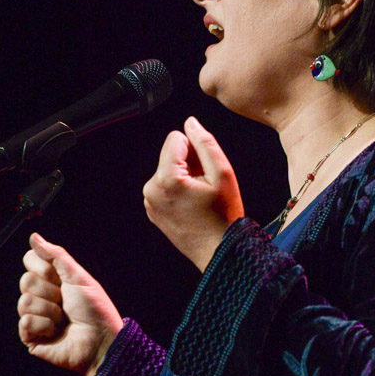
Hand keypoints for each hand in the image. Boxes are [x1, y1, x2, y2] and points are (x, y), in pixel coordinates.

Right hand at [18, 232, 123, 375]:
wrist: (101, 340)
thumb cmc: (95, 310)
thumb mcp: (78, 277)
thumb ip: (56, 255)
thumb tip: (34, 237)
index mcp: (52, 280)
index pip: (29, 260)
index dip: (43, 268)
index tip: (60, 278)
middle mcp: (41, 297)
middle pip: (25, 280)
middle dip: (50, 292)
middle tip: (65, 303)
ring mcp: (35, 317)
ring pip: (24, 301)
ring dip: (50, 311)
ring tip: (64, 320)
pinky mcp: (31, 337)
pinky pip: (25, 322)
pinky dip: (45, 326)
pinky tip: (56, 332)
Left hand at [142, 116, 244, 270]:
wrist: (219, 252)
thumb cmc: (224, 216)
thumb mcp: (222, 173)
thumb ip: (205, 142)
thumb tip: (190, 123)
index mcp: (166, 179)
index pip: (175, 138)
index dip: (195, 149)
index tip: (206, 170)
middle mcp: (151, 190)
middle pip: (170, 155)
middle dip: (189, 164)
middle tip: (206, 187)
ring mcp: (150, 202)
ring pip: (168, 170)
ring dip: (185, 177)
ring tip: (201, 197)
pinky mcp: (153, 211)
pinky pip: (165, 187)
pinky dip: (179, 191)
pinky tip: (194, 205)